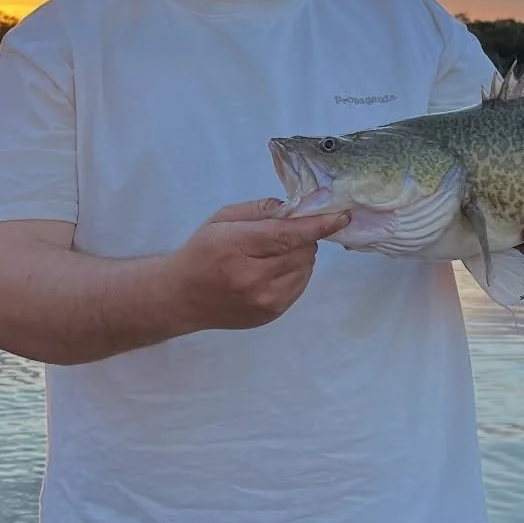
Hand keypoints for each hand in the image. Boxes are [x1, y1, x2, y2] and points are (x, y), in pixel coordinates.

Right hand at [173, 199, 351, 331]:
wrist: (182, 297)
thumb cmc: (201, 252)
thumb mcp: (222, 219)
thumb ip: (259, 210)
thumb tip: (294, 208)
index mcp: (236, 247)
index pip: (288, 235)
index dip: (319, 225)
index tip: (342, 217)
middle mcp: (253, 278)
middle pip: (302, 251)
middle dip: (302, 237)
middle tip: (282, 234)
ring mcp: (264, 301)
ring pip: (306, 268)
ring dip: (299, 255)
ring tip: (273, 254)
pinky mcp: (271, 314)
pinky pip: (301, 285)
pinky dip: (296, 272)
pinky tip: (273, 270)